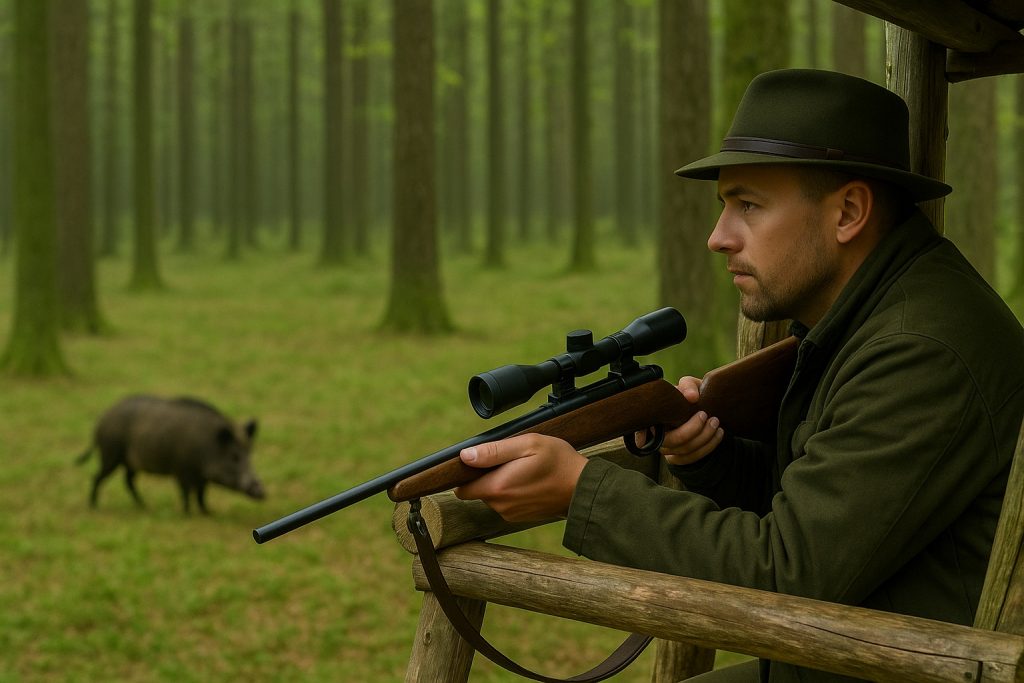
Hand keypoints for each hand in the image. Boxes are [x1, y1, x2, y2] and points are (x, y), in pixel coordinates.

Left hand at [453, 434, 586, 521]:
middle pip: (478, 490)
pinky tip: (529, 481)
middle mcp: (500, 505)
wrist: (583, 488)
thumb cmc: (558, 462)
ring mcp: (511, 514)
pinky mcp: (520, 517)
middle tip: (511, 460)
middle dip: (487, 475)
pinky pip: (506, 502)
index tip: (481, 461)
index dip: (466, 473)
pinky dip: (512, 492)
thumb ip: (494, 451)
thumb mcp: (527, 444)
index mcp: (498, 487)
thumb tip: (465, 457)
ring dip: (501, 483)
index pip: (462, 487)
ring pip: (492, 496)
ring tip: (523, 469)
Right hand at [639, 376, 723, 465]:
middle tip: (704, 415)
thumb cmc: (688, 396)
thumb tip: (691, 397)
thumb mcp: (688, 386)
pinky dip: (709, 446)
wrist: (702, 409)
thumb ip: (687, 386)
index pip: (641, 428)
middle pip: (671, 441)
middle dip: (692, 430)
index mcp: (653, 418)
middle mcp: (657, 436)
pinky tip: (718, 433)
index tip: (645, 438)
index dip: (641, 434)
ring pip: (685, 451)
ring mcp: (668, 449)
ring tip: (715, 422)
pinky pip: (693, 458)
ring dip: (704, 437)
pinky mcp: (680, 457)